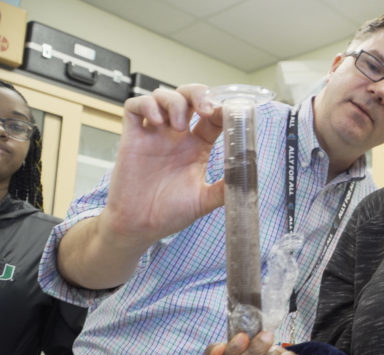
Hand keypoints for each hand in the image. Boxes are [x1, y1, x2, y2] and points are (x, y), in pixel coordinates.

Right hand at [101, 84, 224, 246]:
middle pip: (189, 96)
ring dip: (174, 101)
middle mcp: (177, 137)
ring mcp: (154, 135)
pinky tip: (157, 122)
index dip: (220, 109)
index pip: (212, 117)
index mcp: (197, 147)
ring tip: (178, 125)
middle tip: (205, 109)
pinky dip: (146, 105)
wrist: (139, 227)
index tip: (227, 114)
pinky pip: (134, 106)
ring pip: (162, 96)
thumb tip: (246, 179)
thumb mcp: (203, 201)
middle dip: (198, 94)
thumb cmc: (169, 214)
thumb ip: (224, 188)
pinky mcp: (132, 138)